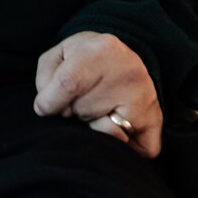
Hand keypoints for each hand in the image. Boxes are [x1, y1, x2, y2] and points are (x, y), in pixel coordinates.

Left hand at [32, 31, 162, 157]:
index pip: (69, 84)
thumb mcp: (60, 54)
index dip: (50, 101)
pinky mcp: (154, 120)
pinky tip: (113, 124)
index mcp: (102, 49)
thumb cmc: (85, 58)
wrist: (120, 59)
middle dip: (72, 110)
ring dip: (92, 124)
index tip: (43, 107)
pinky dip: (120, 144)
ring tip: (96, 106)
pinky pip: (135, 148)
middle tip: (80, 98)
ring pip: (104, 131)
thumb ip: (46, 75)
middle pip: (83, 109)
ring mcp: (145, 98)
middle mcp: (129, 72)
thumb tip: (46, 106)